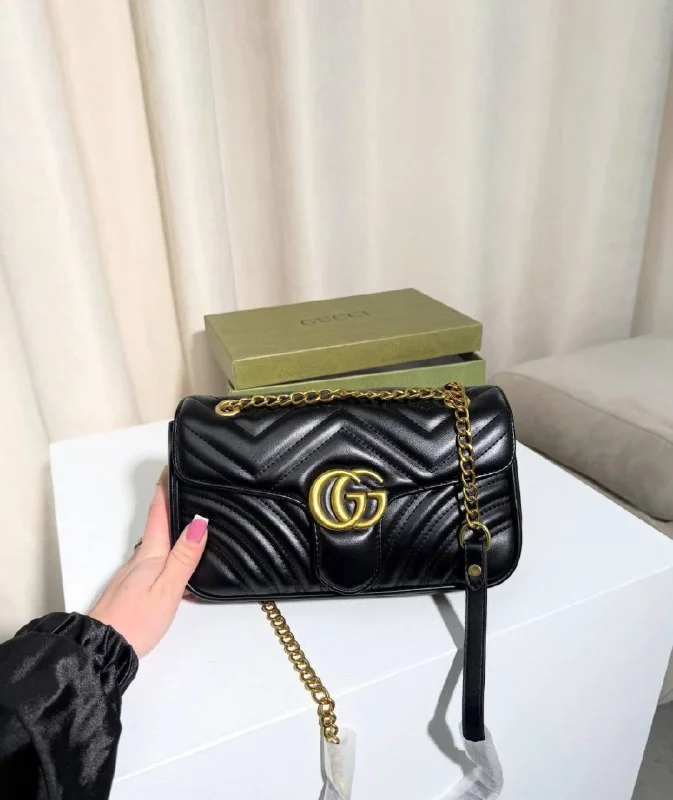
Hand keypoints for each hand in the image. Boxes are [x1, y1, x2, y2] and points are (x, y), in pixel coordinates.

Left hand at [89, 469, 207, 656]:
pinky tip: (173, 565)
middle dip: (169, 506)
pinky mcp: (131, 591)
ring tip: (184, 520)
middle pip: (157, 527)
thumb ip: (184, 557)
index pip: (159, 513)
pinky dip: (165, 554)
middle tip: (181, 487)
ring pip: (155, 545)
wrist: (101, 651)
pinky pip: (152, 563)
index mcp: (150, 555)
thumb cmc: (134, 622)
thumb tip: (199, 522)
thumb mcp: (167, 589)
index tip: (171, 468)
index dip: (165, 489)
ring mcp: (133, 575)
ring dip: (169, 530)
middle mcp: (139, 561)